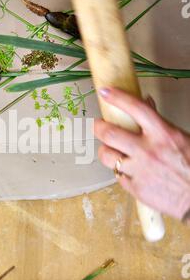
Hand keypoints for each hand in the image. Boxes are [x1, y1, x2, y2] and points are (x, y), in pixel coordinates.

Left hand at [94, 87, 189, 222]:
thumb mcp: (179, 138)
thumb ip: (159, 121)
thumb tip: (146, 102)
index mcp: (163, 134)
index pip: (135, 108)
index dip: (117, 97)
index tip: (105, 91)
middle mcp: (148, 150)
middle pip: (109, 133)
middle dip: (99, 127)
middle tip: (99, 125)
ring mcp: (140, 170)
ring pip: (107, 156)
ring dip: (106, 151)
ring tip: (110, 150)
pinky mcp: (135, 188)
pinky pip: (117, 175)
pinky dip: (120, 171)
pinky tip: (128, 170)